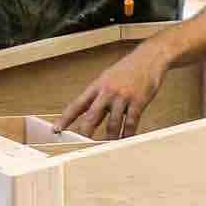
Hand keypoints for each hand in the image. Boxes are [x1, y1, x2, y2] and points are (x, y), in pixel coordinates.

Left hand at [53, 44, 168, 138]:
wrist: (148, 58)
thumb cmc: (127, 69)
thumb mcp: (107, 79)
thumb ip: (98, 97)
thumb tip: (88, 116)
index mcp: (97, 86)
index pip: (77, 105)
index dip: (65, 118)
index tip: (56, 129)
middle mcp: (107, 92)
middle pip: (92, 116)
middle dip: (84, 133)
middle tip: (79, 146)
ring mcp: (122, 97)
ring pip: (112, 123)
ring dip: (108, 138)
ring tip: (105, 147)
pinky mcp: (138, 101)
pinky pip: (130, 122)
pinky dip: (127, 134)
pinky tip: (125, 139)